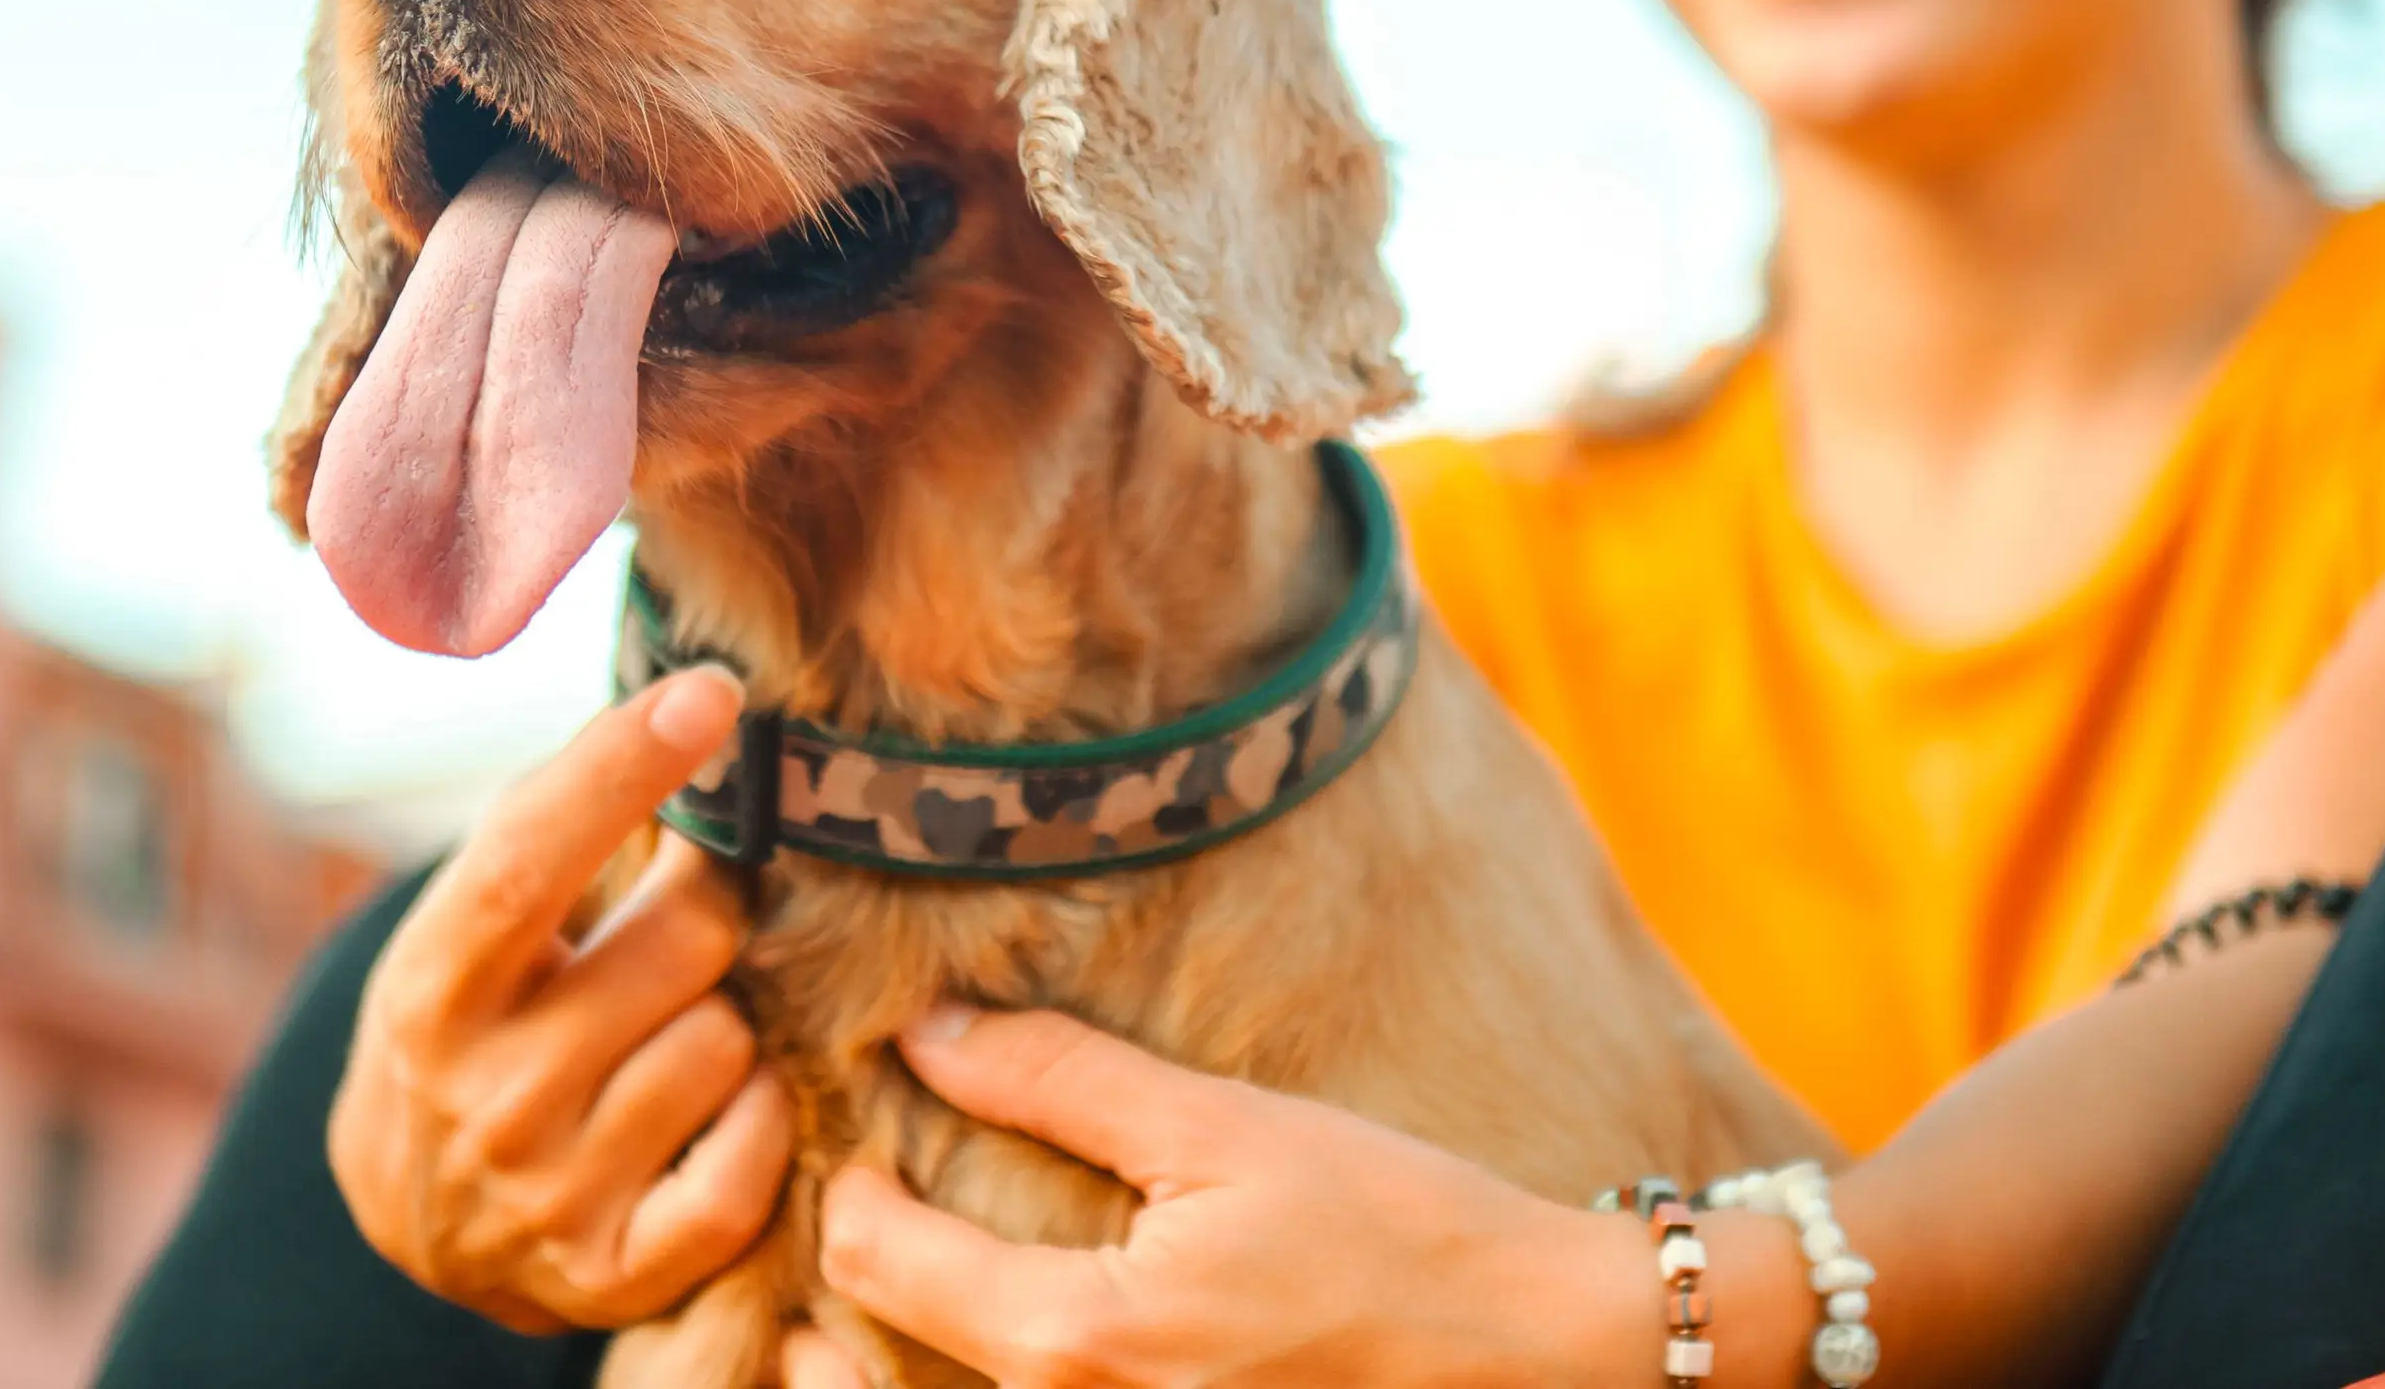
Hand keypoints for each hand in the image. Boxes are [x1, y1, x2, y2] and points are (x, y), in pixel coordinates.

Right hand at [329, 668, 795, 1331]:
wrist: (417, 1225)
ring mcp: (550, 1195)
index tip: (711, 691)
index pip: (529, 859)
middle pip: (687, 939)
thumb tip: (684, 704)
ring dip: (724, 1019)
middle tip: (677, 924)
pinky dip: (756, 1118)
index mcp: (429, 990)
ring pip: (730, 1041)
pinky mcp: (615, 1276)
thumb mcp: (462, 929)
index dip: (623, 766)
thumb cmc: (466, 1027)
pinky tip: (715, 1107)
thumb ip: (550, 829)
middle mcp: (483, 1097)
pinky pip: (751, 1160)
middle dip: (706, 906)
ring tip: (665, 1033)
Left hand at [790, 1007, 1634, 1387]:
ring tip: (884, 1301)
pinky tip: (999, 1341)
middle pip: (892, 1376)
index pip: (882, 1266)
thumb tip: (925, 1031)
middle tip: (847, 1225)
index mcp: (1085, 1344)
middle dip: (850, 1300)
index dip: (848, 1191)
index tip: (856, 1134)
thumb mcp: (1224, 1129)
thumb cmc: (1395, 1230)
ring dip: (903, 1362)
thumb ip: (1062, 1081)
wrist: (1538, 1353)